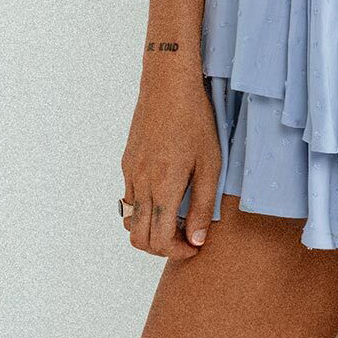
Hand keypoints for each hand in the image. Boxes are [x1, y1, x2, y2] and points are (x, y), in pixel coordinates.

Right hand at [120, 65, 220, 258]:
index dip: (177, 252)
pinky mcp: (127, 163)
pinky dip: (144, 211)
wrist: (168, 85)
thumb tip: (195, 240)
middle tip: (186, 238)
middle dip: (162, 247)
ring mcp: (130, 173)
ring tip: (177, 218)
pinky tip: (167, 196)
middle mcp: (140, 183)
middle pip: (138, 238)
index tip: (195, 246)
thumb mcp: (210, 165)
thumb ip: (202, 206)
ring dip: (150, 230)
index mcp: (163, 186)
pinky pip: (128, 200)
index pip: (157, 240)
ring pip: (129, 221)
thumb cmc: (195, 121)